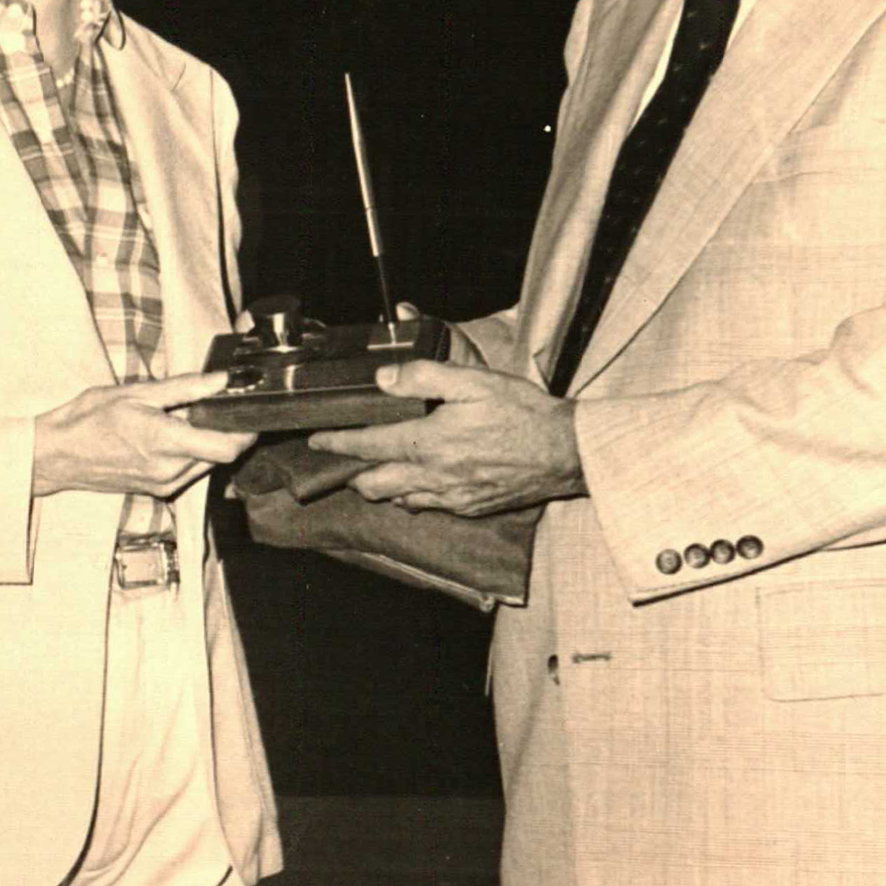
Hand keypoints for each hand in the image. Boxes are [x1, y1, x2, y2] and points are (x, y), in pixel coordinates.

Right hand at [31, 372, 255, 499]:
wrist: (57, 454)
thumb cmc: (88, 420)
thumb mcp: (136, 392)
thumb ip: (184, 387)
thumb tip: (221, 379)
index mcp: (165, 442)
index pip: (227, 447)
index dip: (246, 430)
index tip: (248, 411)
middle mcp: (170, 471)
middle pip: (222, 456)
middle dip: (226, 431)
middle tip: (214, 406)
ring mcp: (164, 484)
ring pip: (208, 464)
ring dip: (208, 443)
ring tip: (187, 419)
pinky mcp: (158, 490)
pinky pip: (190, 472)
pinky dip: (192, 454)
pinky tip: (173, 436)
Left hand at [311, 361, 583, 516]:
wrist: (567, 452)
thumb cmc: (523, 412)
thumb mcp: (473, 381)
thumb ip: (423, 378)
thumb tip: (384, 379)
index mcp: (430, 443)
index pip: (369, 446)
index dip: (338, 444)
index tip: (317, 441)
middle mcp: (435, 477)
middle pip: (375, 484)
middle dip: (352, 473)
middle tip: (340, 461)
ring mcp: (452, 497)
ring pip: (400, 499)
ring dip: (379, 487)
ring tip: (370, 473)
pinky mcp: (470, 507)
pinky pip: (428, 507)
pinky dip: (411, 497)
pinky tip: (414, 486)